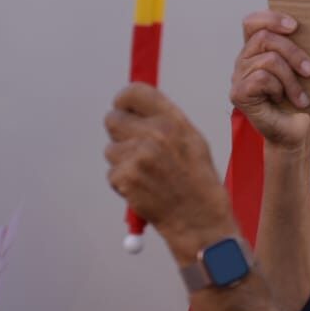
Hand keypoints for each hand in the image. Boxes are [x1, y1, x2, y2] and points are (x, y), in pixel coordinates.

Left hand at [105, 83, 236, 265]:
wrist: (199, 218)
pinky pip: (111, 173)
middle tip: (134, 148)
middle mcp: (156, 134)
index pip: (135, 92)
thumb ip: (165, 121)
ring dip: (122, 161)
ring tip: (147, 175)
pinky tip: (143, 189)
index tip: (123, 108)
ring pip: (111, 149)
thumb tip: (136, 107)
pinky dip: (123, 182)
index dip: (124, 100)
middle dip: (119, 133)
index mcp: (174, 120)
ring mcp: (139, 156)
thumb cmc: (197, 180)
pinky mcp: (125, 177)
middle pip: (113, 119)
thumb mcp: (192, 140)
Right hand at [231, 11, 309, 152]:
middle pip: (264, 38)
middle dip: (294, 53)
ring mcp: (238, 76)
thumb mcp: (303, 68)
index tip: (295, 26)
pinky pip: (261, 78)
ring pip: (268, 60)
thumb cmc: (301, 97)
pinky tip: (282, 100)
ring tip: (301, 96)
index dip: (272, 18)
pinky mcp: (238, 93)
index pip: (253, 22)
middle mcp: (244, 60)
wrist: (296, 131)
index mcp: (257, 49)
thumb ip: (300, 47)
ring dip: (291, 79)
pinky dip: (278, 89)